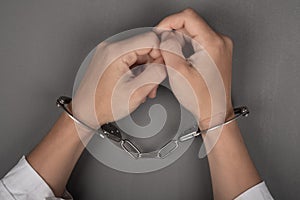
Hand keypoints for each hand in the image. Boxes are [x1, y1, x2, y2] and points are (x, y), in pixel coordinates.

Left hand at [73, 32, 165, 130]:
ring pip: (138, 55)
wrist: (85, 113)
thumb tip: (165, 63)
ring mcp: (108, 53)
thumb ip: (155, 74)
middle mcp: (110, 48)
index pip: (150, 39)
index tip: (161, 69)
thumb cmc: (103, 105)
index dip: (161, 54)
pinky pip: (130, 60)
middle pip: (144, 47)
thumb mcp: (136, 91)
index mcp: (116, 52)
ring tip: (142, 88)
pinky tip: (136, 85)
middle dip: (153, 66)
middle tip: (152, 84)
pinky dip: (137, 72)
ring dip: (146, 71)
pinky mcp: (108, 59)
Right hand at [157, 8, 233, 128]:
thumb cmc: (202, 98)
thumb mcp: (179, 72)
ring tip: (168, 57)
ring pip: (192, 33)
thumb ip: (169, 48)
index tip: (159, 32)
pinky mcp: (217, 52)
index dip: (169, 22)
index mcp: (213, 43)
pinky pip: (197, 41)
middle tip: (161, 48)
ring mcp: (220, 46)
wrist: (215, 112)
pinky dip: (184, 47)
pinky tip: (177, 59)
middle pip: (189, 24)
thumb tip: (165, 35)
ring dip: (177, 41)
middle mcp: (220, 41)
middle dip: (171, 34)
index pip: (188, 17)